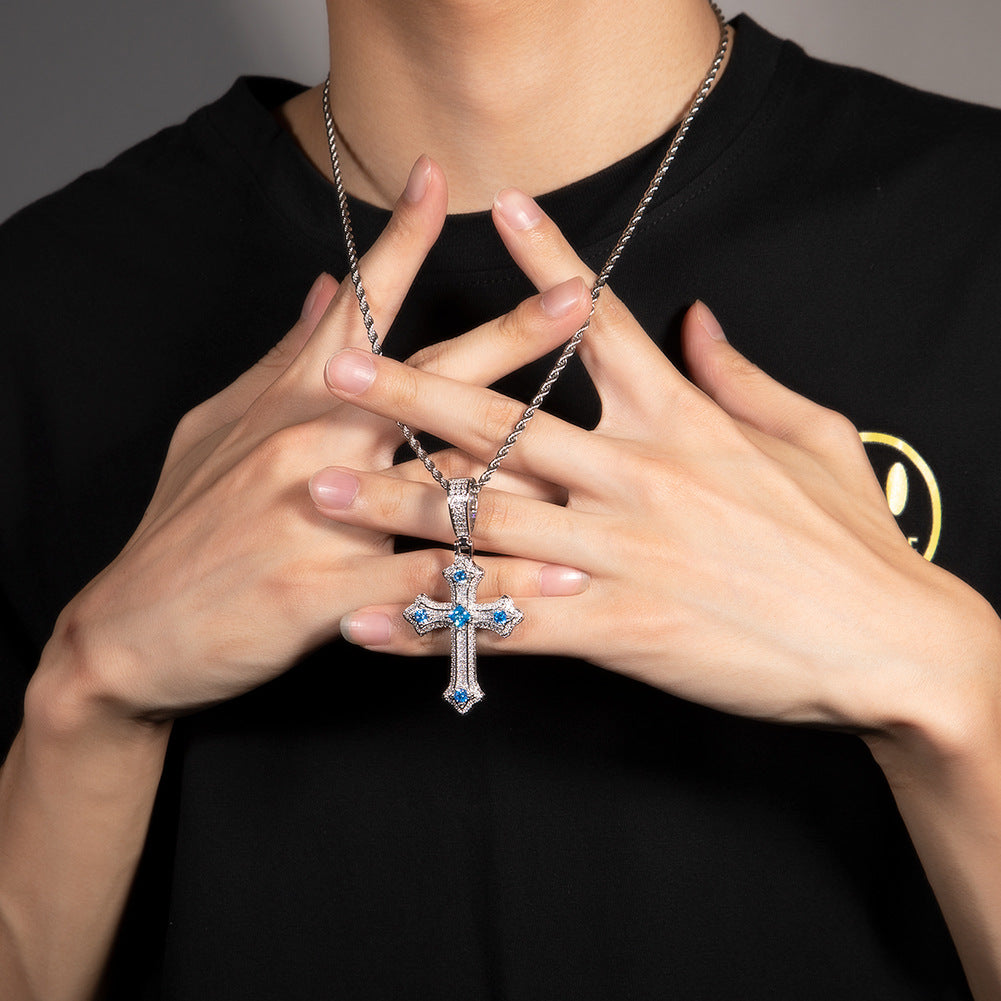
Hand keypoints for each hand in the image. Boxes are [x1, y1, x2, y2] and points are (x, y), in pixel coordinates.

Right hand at [37, 165, 593, 724]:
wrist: (132, 631)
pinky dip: (497, 587)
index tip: (440, 183)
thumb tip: (323, 289)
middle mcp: (313, 447)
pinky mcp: (327, 593)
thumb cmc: (185, 525)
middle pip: (426, 383)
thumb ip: (284, 360)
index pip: (355, 307)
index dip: (399, 241)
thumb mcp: (219, 426)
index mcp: (292, 404)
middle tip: (577, 298)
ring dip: (530, 474)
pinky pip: (431, 584)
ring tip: (611, 462)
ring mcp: (322, 519)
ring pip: (445, 487)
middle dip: (508, 338)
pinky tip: (558, 587)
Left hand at [319, 188, 1000, 742]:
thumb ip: (741, 375)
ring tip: (320, 492)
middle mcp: (641, 475)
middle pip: (508, 422)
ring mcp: (624, 552)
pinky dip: (433, 624)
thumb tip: (701, 320)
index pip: (605, 322)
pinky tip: (369, 623)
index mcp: (684, 419)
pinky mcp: (619, 627)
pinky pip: (506, 623)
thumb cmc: (850, 538)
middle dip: (416, 393)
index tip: (499, 209)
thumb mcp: (808, 435)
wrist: (888, 641)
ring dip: (398, 505)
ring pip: (488, 521)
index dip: (550, 261)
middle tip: (341, 368)